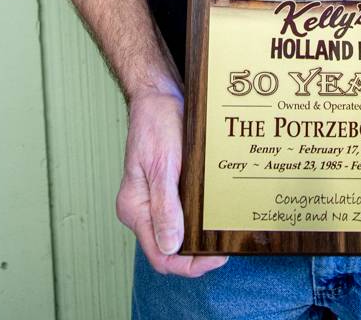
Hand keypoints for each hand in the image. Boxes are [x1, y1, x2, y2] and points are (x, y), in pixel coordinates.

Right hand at [116, 87, 227, 276]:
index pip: (160, 256)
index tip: (216, 257)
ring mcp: (153, 200)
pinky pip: (182, 213)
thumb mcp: (162, 164)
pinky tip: (216, 214)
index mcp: (135, 208)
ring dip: (199, 238)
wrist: (159, 95)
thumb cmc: (157, 123)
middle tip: (226, 247)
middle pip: (169, 249)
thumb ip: (164, 206)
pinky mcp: (166, 188)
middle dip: (197, 255)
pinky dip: (198, 219)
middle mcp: (142, 209)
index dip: (188, 265)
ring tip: (224, 233)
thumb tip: (170, 247)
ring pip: (177, 233)